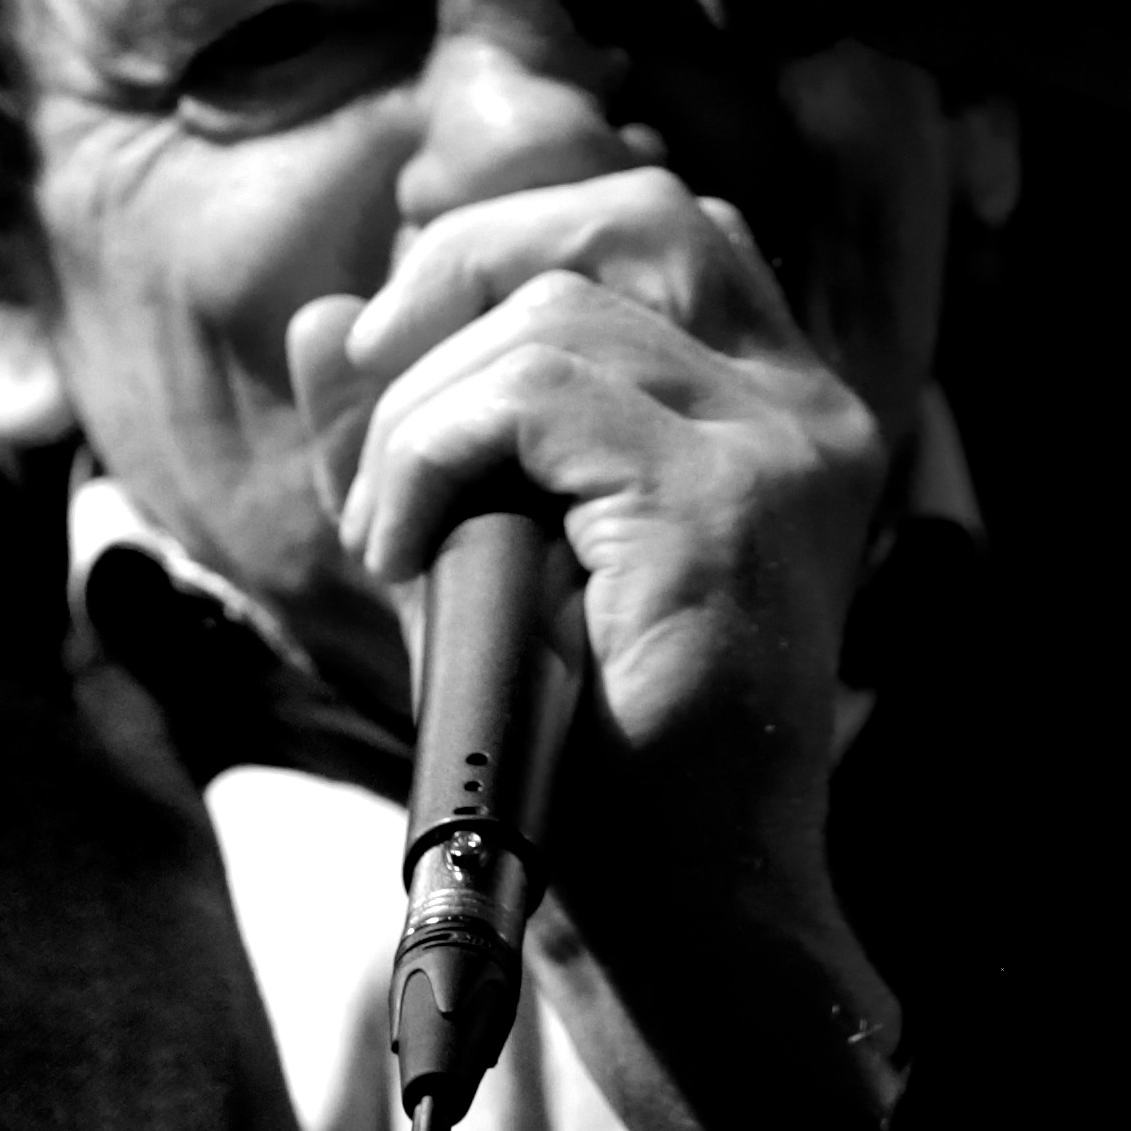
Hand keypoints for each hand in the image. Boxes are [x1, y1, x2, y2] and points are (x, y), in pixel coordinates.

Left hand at [303, 166, 899, 1130]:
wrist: (669, 921)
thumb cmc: (576, 760)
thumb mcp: (468, 560)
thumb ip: (406, 433)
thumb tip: (324, 315)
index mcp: (773, 402)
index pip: (651, 214)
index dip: (502, 242)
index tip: (401, 354)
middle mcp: (806, 404)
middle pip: (620, 208)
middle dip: (455, 273)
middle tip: (376, 411)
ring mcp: (780, 448)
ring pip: (551, 308)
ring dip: (421, 407)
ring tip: (391, 529)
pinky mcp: (728, 506)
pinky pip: (535, 395)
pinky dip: (432, 451)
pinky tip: (405, 547)